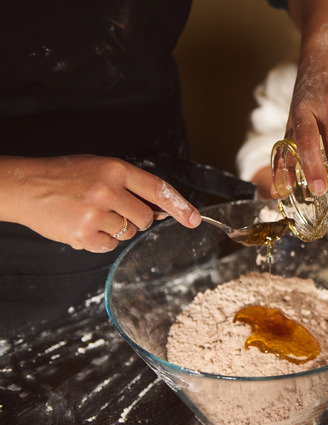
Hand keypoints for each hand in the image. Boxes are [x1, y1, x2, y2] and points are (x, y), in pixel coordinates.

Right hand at [0, 155, 200, 252]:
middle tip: (113, 209)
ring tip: (92, 214)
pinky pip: (110, 246)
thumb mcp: (100, 167)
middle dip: (136, 218)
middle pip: (146, 218)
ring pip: (129, 233)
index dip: (180, 206)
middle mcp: (108, 190)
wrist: (26, 186)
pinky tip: (84, 226)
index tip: (194, 219)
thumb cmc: (64, 176)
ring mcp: (95, 214)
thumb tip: (161, 207)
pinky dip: (101, 241)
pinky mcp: (83, 234)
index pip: (158, 189)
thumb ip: (130, 184)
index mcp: (116, 169)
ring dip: (117, 229)